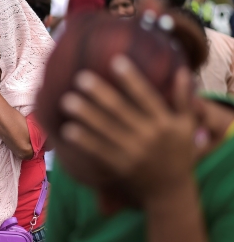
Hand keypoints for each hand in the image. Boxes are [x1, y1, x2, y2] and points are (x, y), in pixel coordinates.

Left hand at [60, 55, 196, 201]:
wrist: (171, 192)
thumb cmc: (178, 152)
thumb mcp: (186, 126)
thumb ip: (184, 99)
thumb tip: (181, 70)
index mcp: (165, 122)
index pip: (146, 96)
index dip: (131, 78)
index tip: (115, 60)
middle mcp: (149, 136)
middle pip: (120, 111)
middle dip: (99, 93)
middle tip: (80, 77)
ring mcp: (133, 153)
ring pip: (106, 130)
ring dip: (85, 115)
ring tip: (66, 100)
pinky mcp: (120, 167)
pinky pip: (98, 152)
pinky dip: (83, 141)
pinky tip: (67, 130)